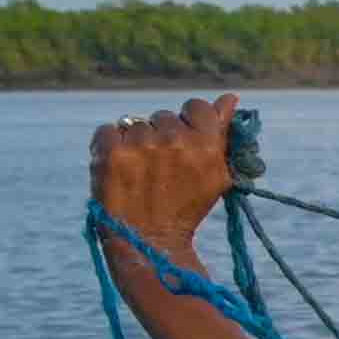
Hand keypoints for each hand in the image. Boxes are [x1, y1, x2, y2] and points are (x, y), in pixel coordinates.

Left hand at [87, 95, 244, 257]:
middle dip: (162, 137)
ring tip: (140, 172)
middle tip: (161, 168)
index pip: (196, 106)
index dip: (190, 123)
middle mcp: (175, 141)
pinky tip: (121, 168)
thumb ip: (222, 133)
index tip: (185, 144)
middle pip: (164, 117)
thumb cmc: (185, 207)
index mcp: (206, 145)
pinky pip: (108, 130)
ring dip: (136, 143)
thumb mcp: (216, 173)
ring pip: (136, 124)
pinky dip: (110, 146)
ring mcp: (141, 145)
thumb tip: (230, 97)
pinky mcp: (111, 152)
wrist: (150, 241)